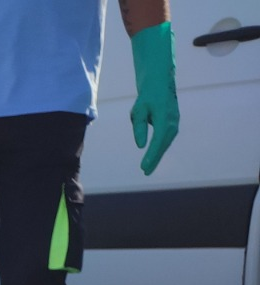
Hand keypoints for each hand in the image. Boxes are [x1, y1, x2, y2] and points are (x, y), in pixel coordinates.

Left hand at [129, 23, 178, 173]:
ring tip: (148, 167)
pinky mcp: (174, 122)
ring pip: (166, 142)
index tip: (144, 165)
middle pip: (163, 144)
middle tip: (145, 172)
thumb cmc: (147, 97)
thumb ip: (139, 127)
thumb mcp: (138, 111)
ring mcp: (175, 122)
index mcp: (163, 116)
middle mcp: (172, 120)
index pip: (157, 139)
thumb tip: (140, 145)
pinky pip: (167, 138)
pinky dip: (161, 147)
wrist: (160, 83)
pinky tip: (154, 156)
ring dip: (158, 155)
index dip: (151, 154)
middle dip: (155, 158)